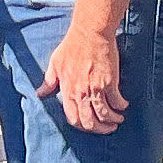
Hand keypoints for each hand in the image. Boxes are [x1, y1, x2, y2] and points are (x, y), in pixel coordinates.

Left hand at [44, 18, 124, 133]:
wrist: (90, 32)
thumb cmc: (72, 45)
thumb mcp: (55, 64)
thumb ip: (48, 82)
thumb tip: (39, 93)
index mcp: (68, 90)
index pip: (73, 119)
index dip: (83, 127)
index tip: (89, 126)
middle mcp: (81, 93)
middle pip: (90, 122)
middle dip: (99, 129)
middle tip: (106, 129)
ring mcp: (96, 88)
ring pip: (104, 115)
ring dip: (112, 121)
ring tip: (117, 120)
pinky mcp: (110, 82)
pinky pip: (116, 101)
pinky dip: (121, 106)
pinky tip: (123, 105)